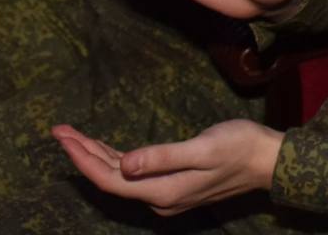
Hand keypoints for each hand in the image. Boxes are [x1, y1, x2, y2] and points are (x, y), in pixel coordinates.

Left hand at [53, 119, 282, 214]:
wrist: (268, 161)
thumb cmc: (240, 147)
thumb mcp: (203, 148)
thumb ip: (163, 157)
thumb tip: (124, 164)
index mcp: (163, 190)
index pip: (110, 178)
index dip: (83, 158)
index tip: (63, 136)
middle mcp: (160, 198)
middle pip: (110, 178)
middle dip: (83, 154)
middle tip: (59, 130)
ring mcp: (166, 194)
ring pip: (121, 177)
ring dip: (96, 156)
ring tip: (72, 136)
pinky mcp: (174, 185)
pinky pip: (134, 175)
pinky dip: (115, 160)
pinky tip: (106, 150)